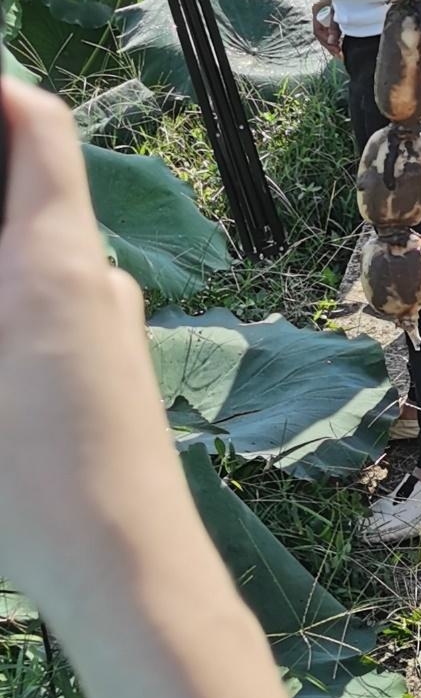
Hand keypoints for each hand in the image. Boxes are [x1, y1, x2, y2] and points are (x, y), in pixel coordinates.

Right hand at [0, 81, 184, 617]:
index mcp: (55, 257)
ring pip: (41, 249)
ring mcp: (110, 322)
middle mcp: (96, 275)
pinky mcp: (109, 369)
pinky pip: (51, 299)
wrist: (131, 567)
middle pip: (34, 187)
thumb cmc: (28, 479)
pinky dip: (11, 288)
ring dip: (0, 240)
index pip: (39, 130)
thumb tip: (6, 255)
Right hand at [311, 0, 343, 57]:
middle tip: (339, 54)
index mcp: (317, 9)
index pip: (318, 31)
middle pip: (321, 33)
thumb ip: (334, 26)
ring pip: (326, 32)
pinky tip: (342, 43)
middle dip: (330, 45)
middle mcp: (319, 12)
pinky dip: (336, 37)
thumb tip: (331, 42)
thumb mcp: (339, 10)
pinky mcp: (332, 14)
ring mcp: (324, 13)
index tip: (336, 49)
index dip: (326, 42)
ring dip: (333, 43)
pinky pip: (331, 28)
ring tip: (340, 52)